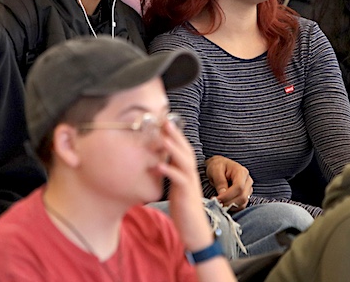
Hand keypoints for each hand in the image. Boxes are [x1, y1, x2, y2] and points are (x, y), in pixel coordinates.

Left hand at [158, 121, 216, 251]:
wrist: (194, 230)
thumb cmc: (183, 209)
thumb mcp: (175, 187)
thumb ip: (169, 173)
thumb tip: (156, 162)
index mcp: (187, 171)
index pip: (182, 148)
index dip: (174, 134)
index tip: (163, 119)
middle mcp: (191, 174)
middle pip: (185, 150)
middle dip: (175, 134)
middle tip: (165, 119)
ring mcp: (190, 184)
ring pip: (184, 161)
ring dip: (173, 148)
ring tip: (162, 137)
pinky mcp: (186, 195)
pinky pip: (179, 181)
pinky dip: (169, 172)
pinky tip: (159, 166)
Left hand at [205, 155, 252, 210]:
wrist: (220, 166)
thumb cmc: (218, 166)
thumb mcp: (215, 170)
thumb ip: (220, 182)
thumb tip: (222, 194)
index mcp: (241, 172)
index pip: (239, 187)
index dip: (228, 196)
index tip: (217, 199)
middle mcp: (247, 181)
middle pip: (242, 197)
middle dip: (228, 203)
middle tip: (216, 203)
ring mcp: (248, 189)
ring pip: (243, 203)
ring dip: (230, 207)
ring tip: (219, 203)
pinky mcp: (245, 195)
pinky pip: (241, 206)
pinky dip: (232, 208)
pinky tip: (223, 204)